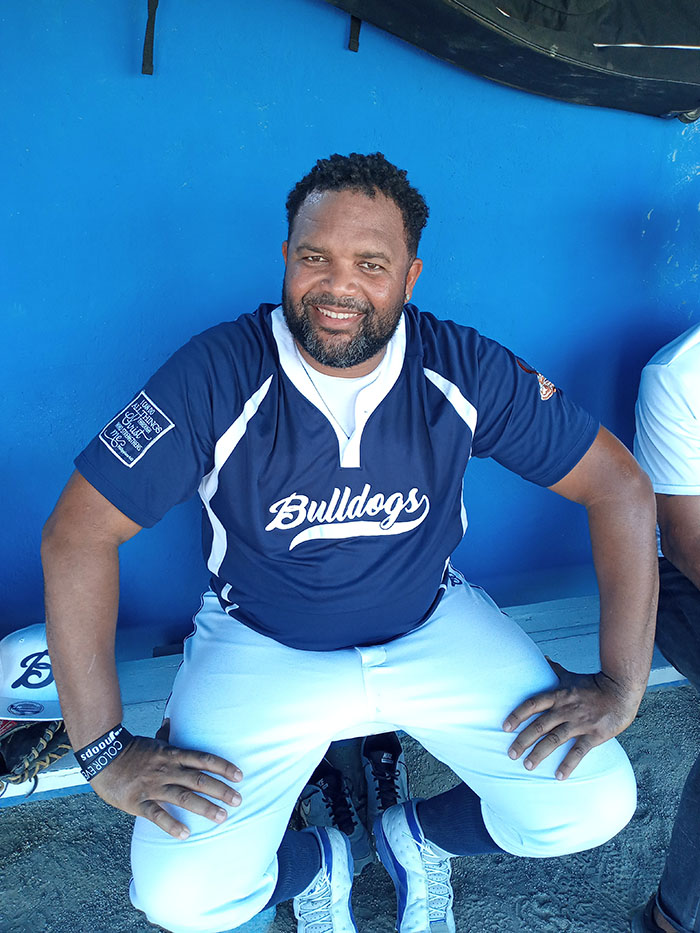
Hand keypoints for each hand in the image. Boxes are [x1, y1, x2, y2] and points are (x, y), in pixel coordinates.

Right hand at [89, 719, 242, 838]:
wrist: (102, 757)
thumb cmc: (131, 750)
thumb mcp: (152, 740)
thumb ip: (165, 734)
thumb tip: (171, 719)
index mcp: (172, 754)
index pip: (203, 759)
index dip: (223, 766)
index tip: (239, 775)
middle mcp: (166, 770)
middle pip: (199, 779)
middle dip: (221, 790)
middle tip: (239, 800)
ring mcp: (153, 786)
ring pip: (183, 797)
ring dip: (204, 807)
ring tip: (222, 817)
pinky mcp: (137, 802)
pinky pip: (156, 814)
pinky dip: (171, 824)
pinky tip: (185, 834)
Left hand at [502, 659, 641, 779]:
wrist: (621, 690)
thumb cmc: (594, 684)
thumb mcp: (571, 677)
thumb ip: (555, 670)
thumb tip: (544, 658)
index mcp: (558, 695)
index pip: (532, 704)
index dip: (517, 715)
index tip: (505, 727)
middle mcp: (565, 709)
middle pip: (539, 726)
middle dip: (523, 740)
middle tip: (510, 754)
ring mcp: (579, 722)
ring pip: (554, 739)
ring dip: (539, 753)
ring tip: (527, 765)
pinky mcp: (594, 734)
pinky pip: (578, 751)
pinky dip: (568, 764)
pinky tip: (559, 776)